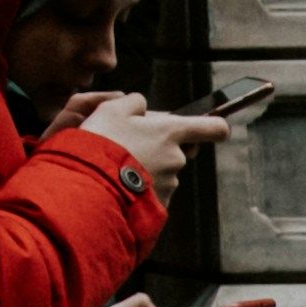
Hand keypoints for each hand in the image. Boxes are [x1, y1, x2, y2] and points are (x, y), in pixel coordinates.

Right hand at [73, 93, 228, 197]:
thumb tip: (141, 104)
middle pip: (178, 150)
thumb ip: (133, 102)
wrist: (91, 185)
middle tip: (128, 146)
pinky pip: (152, 192)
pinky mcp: (159, 204)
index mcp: (171, 133)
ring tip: (116, 168)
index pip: (214, 128)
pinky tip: (117, 184)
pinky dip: (138, 188)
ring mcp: (169, 183)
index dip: (214, 125)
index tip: (208, 127)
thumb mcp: (111, 109)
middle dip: (158, 148)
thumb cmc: (102, 143)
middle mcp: (177, 158)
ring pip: (163, 172)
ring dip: (146, 168)